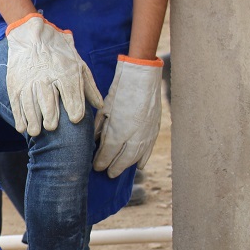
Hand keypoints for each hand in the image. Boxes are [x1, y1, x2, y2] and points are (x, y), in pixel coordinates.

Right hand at [5, 13, 103, 135]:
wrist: (32, 37)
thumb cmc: (59, 54)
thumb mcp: (78, 65)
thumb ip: (89, 87)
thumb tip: (100, 106)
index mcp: (65, 73)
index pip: (71, 95)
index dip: (75, 109)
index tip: (75, 119)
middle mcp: (46, 78)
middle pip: (48, 103)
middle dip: (50, 118)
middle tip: (52, 127)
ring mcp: (29, 83)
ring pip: (30, 106)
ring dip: (33, 121)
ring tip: (37, 132)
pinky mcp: (15, 86)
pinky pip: (17, 105)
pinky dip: (19, 118)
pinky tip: (23, 128)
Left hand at [93, 55, 164, 177]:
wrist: (143, 76)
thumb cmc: (119, 90)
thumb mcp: (104, 110)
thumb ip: (100, 128)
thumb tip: (95, 143)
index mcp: (119, 130)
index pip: (108, 153)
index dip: (101, 162)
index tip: (96, 167)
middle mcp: (134, 136)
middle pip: (123, 159)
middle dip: (114, 168)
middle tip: (106, 173)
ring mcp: (146, 133)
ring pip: (136, 157)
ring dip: (126, 165)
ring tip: (117, 171)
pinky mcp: (155, 128)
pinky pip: (149, 149)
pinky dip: (143, 158)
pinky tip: (139, 166)